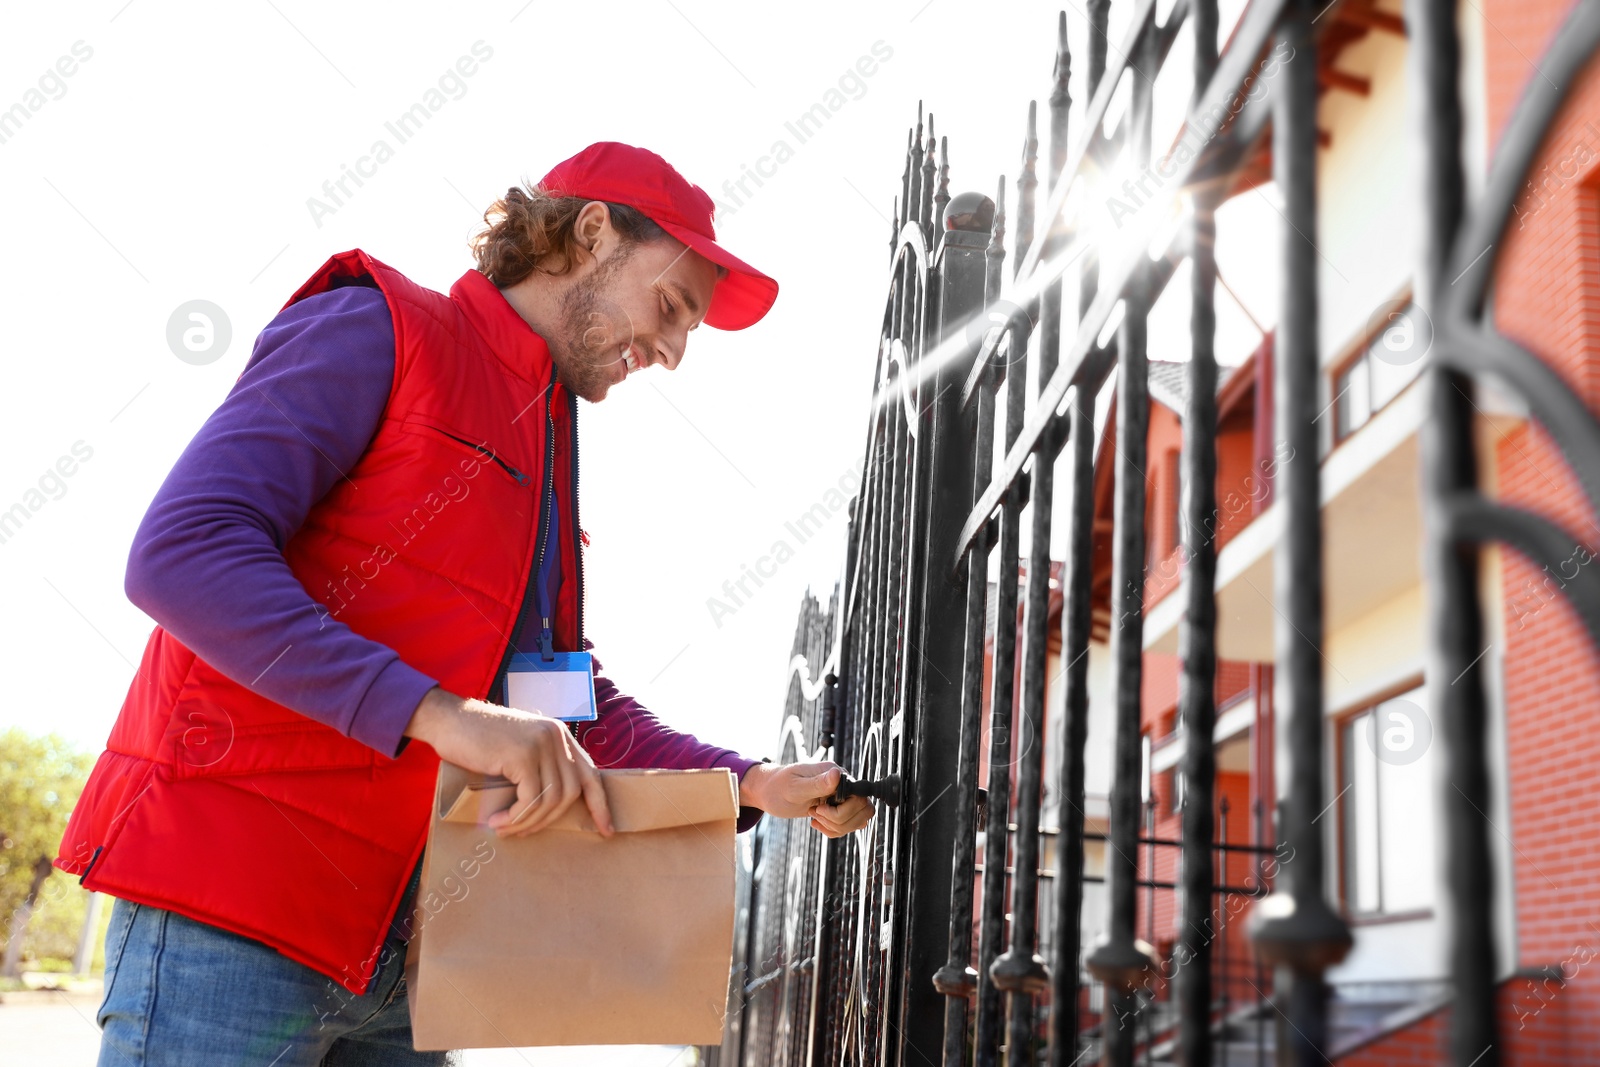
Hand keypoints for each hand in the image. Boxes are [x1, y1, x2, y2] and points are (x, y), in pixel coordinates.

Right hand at [405, 687, 613, 837]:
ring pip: (551, 799)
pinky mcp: (523, 755)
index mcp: (560, 736)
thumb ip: (539, 768)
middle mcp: (557, 737)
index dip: (600, 805)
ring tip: (505, 828)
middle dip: (549, 820)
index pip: (591, 774)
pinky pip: (531, 799)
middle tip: (521, 832)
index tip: (605, 830)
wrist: (447, 720)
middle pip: (572, 793)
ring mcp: (542, 744)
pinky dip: (515, 817)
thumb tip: (553, 809)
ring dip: (527, 822)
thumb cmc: (477, 741)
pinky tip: (497, 821)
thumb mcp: (518, 751)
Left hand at [739, 761, 874, 838]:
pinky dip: (834, 831)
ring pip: (859, 820)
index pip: (859, 796)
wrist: (769, 793)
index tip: (819, 809)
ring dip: (837, 827)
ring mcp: (841, 797)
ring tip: (815, 818)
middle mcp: (842, 784)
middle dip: (839, 820)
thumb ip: (818, 783)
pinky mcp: (837, 808)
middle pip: (863, 809)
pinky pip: (848, 826)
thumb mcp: (795, 786)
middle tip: (815, 814)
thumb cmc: (778, 786)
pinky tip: (817, 824)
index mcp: (835, 773)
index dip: (842, 810)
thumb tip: (837, 774)